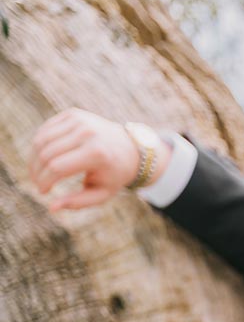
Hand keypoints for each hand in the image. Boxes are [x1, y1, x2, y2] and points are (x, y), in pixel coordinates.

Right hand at [28, 108, 154, 210]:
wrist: (130, 148)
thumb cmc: (114, 175)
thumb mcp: (102, 193)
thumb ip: (78, 202)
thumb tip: (51, 208)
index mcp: (96, 153)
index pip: (56, 168)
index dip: (44, 182)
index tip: (43, 191)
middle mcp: (87, 133)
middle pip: (46, 154)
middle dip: (36, 172)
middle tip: (37, 183)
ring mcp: (79, 120)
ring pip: (41, 140)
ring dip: (33, 159)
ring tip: (36, 173)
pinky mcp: (72, 114)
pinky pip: (45, 130)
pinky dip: (39, 145)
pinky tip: (42, 158)